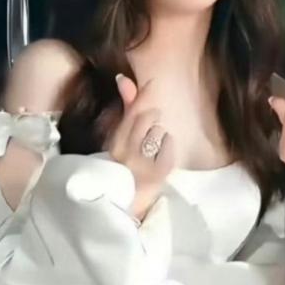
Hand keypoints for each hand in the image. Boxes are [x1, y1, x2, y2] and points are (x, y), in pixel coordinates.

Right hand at [109, 75, 174, 220]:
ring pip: (160, 131)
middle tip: (148, 136)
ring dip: (160, 139)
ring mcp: (141, 163)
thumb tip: (123, 78)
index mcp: (114, 143)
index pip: (131, 112)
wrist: (125, 206)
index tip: (154, 82)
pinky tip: (161, 159)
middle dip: (152, 121)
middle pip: (147, 117)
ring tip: (151, 154)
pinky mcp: (157, 173)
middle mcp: (125, 152)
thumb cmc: (124, 169)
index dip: (143, 95)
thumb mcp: (122, 140)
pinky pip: (170, 145)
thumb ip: (126, 110)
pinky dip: (169, 149)